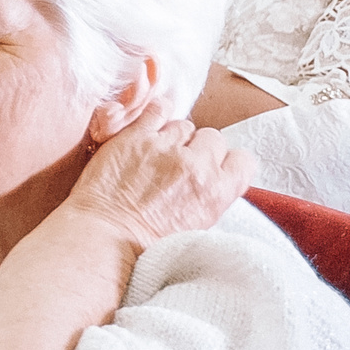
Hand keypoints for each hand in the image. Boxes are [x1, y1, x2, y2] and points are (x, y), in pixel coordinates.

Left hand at [65, 107, 255, 253]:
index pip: (243, 160)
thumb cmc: (148, 240)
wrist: (107, 236)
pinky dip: (156, 114)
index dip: (227, 162)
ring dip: (174, 136)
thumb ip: (213, 196)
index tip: (214, 167)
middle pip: (213, 138)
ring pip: (184, 125)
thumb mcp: (199, 225)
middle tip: (182, 162)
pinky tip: (150, 126)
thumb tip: (217, 178)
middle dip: (200, 148)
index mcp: (217, 191)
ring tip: (158, 154)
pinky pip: (157, 109)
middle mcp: (196, 165)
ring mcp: (165, 148)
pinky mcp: (136, 136)